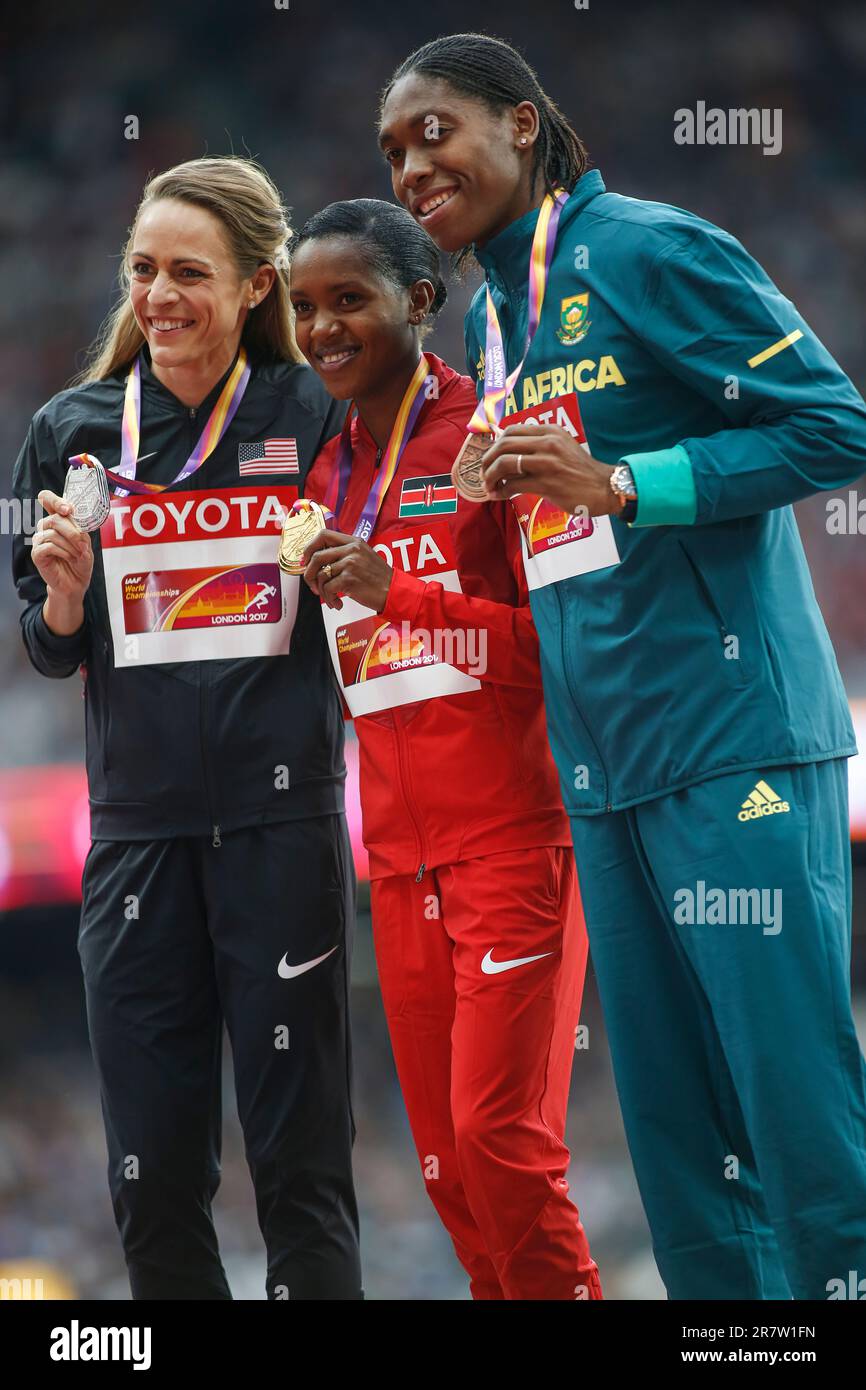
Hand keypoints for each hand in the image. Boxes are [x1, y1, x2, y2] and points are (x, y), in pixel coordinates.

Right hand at [32, 489, 93, 600]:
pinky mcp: (37, 553)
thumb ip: (79, 529)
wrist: (76, 583)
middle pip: (54, 519)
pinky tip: (69, 558)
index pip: (47, 500)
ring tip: (78, 555)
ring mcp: (39, 540)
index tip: (67, 509)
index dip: (54, 500)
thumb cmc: (80, 561)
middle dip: (72, 532)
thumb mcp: (85, 543)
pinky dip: (63, 552)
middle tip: (83, 544)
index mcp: (58, 520)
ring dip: (70, 545)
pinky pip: (49, 546)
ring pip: (53, 533)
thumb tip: (72, 520)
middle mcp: (46, 528)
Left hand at [302, 528, 393, 611]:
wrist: (394, 591)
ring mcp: (350, 564)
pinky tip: (337, 603)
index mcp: (353, 542)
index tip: (307, 560)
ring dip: (321, 591)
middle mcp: (351, 550)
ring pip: (321, 575)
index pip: (323, 535)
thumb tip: (319, 560)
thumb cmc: (378, 578)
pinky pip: (328, 588)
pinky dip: (329, 599)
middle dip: (309, 573)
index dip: (310, 547)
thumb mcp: (364, 556)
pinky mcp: (349, 579)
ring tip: (329, 597)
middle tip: (312, 584)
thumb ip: (344, 554)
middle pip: (316, 556)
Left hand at [479, 424, 623, 516]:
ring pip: (505, 463)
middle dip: (487, 459)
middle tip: (484, 472)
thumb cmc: (581, 471)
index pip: (511, 430)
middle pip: (503, 444)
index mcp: (550, 431)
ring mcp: (547, 462)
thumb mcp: (562, 447)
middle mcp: (547, 443)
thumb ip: (540, 445)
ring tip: (489, 486)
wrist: (605, 488)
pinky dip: (501, 491)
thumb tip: (509, 452)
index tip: (491, 456)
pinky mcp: (546, 483)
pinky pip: (513, 484)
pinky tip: (499, 495)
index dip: (495, 444)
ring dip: (490, 476)